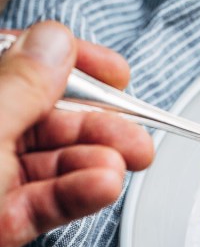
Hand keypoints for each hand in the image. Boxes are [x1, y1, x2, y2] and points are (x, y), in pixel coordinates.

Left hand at [0, 21, 153, 246]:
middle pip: (45, 115)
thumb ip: (18, 87)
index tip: (114, 71)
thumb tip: (55, 44)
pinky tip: (104, 186)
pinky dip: (79, 195)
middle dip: (97, 124)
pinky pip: (45, 202)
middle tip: (135, 134)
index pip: (17, 60)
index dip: (70, 62)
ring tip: (121, 167)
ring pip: (51, 162)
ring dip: (94, 163)